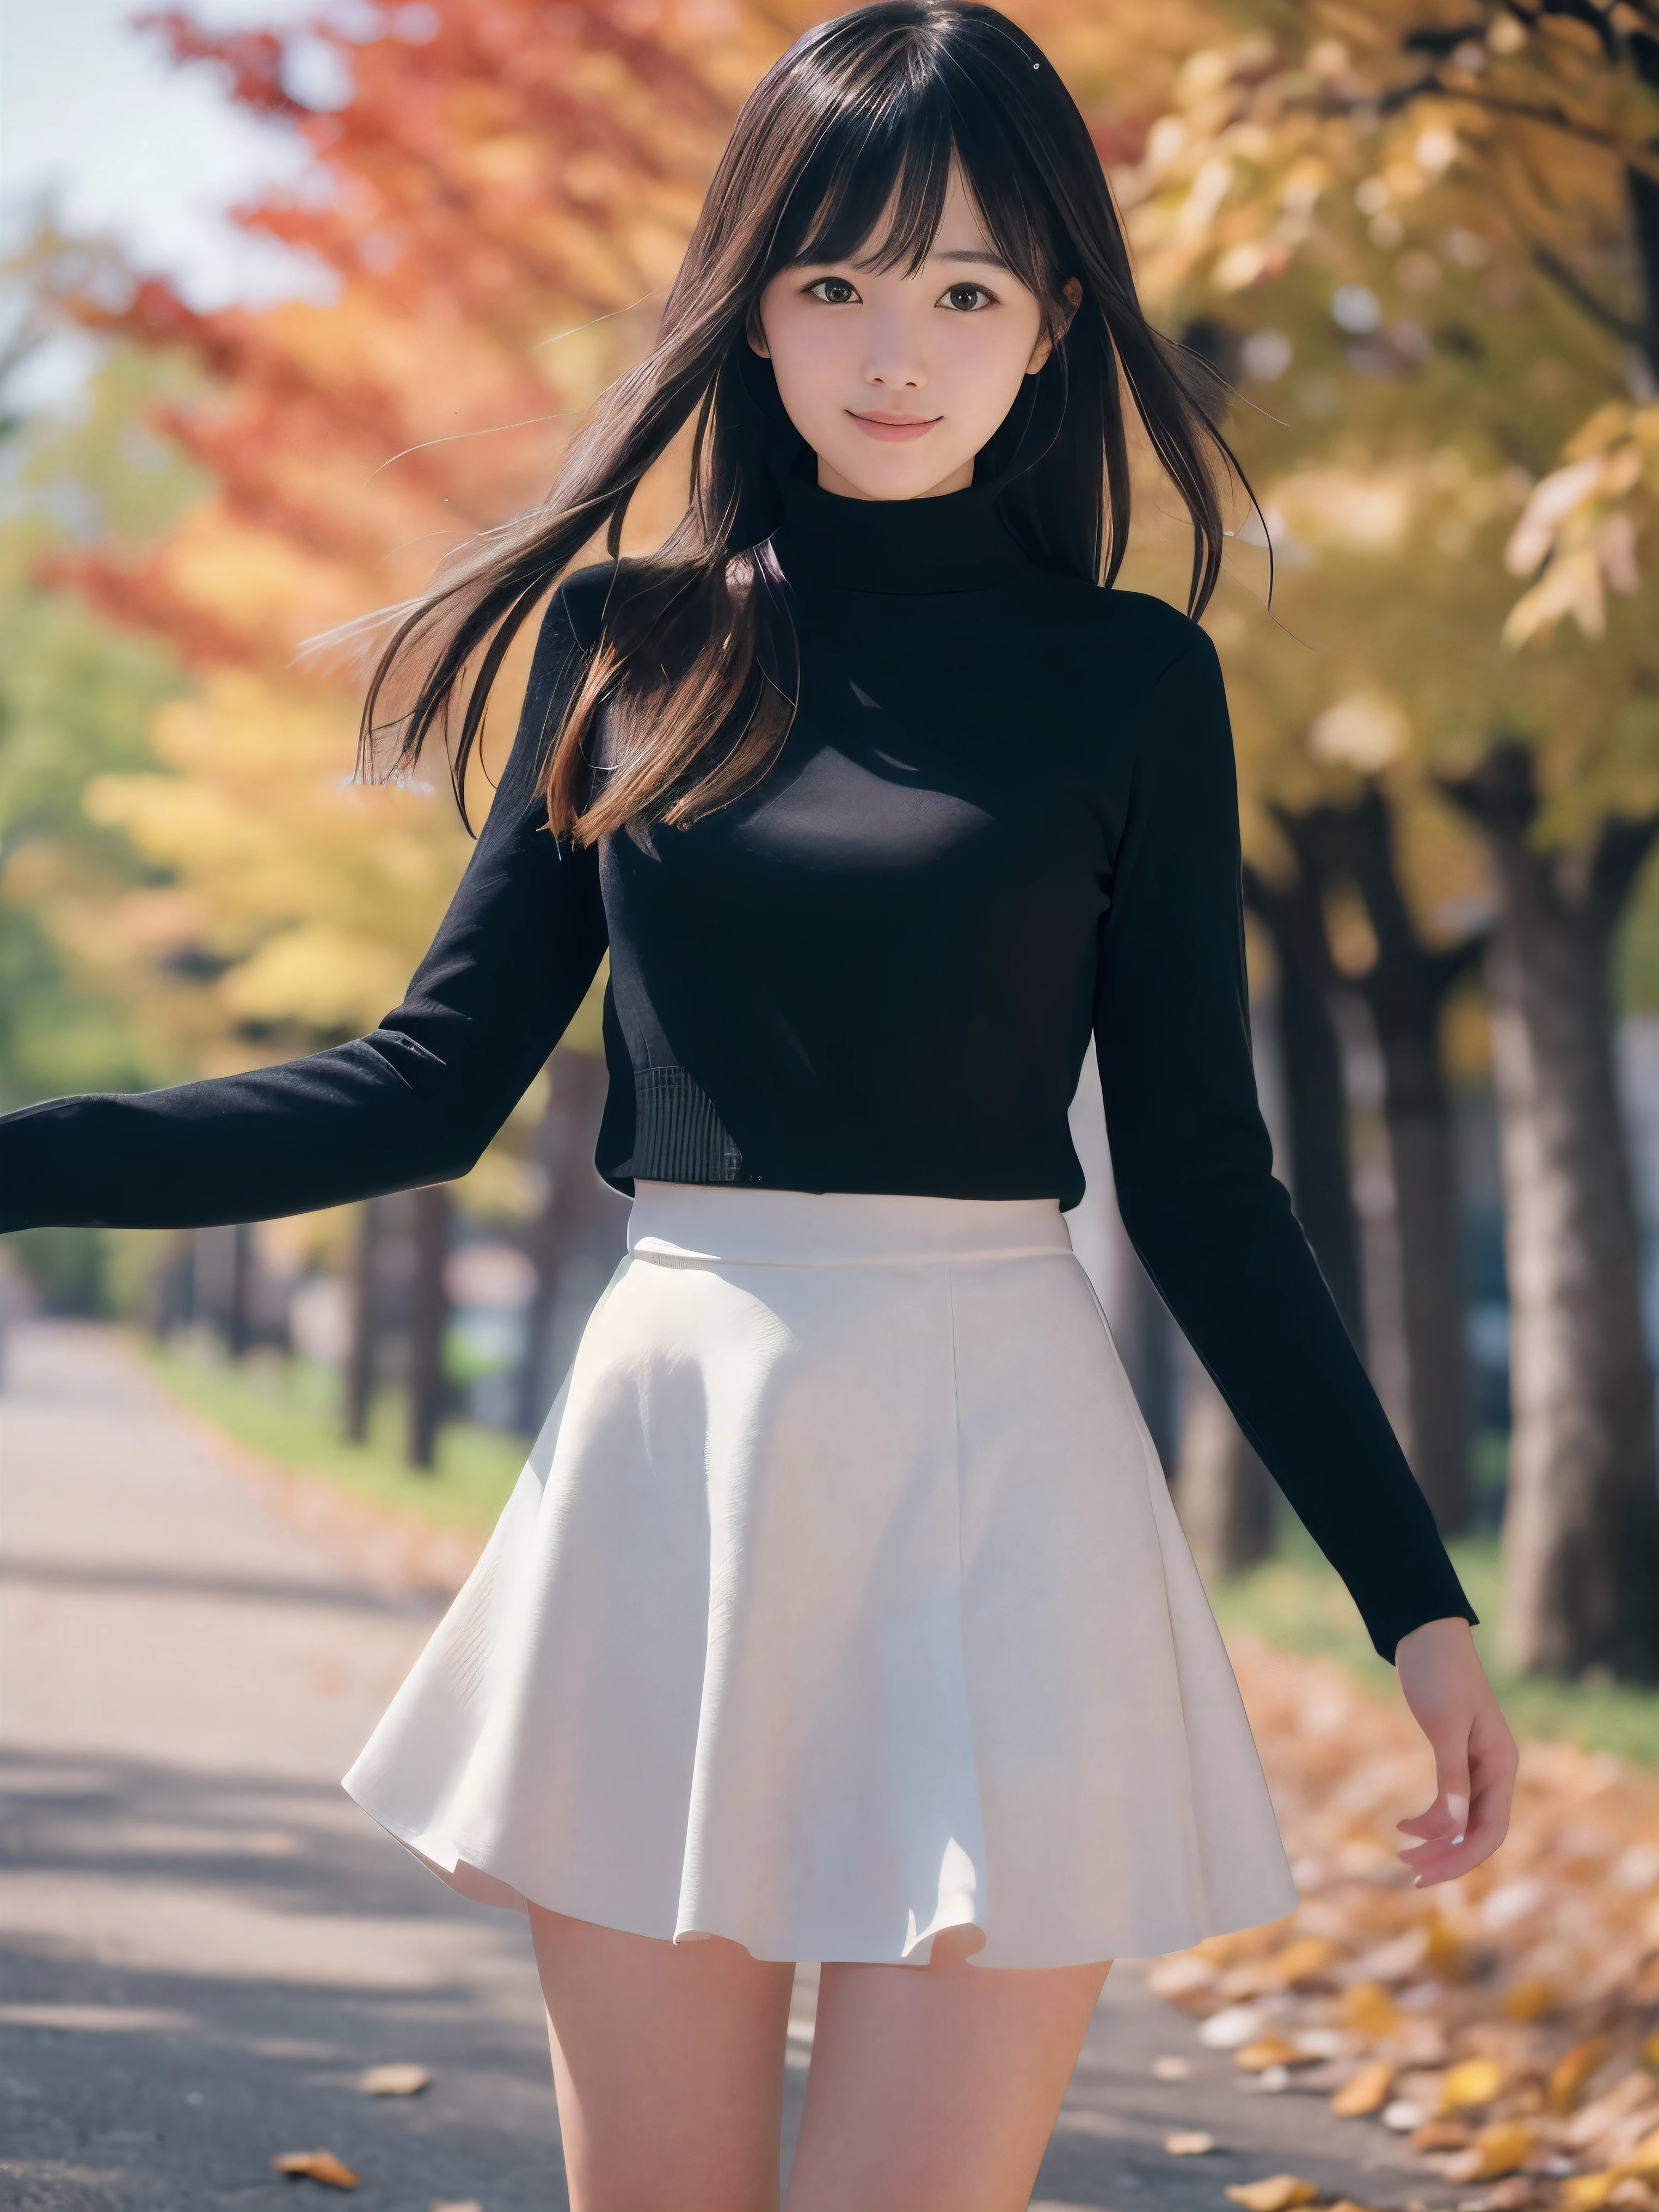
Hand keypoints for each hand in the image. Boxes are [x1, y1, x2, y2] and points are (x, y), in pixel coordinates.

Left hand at [1393, 1616, 1516, 1886]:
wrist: (1424, 1633)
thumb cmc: (1438, 1672)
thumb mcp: (1444, 1725)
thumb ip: (1451, 1777)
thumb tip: (1453, 1828)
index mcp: (1501, 1765)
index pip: (1491, 1830)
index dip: (1461, 1859)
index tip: (1424, 1874)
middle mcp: (1495, 1770)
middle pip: (1479, 1833)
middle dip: (1447, 1858)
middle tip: (1409, 1874)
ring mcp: (1477, 1764)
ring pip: (1465, 1821)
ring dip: (1438, 1843)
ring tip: (1402, 1855)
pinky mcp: (1456, 1756)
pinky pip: (1452, 1803)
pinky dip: (1433, 1821)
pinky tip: (1407, 1827)